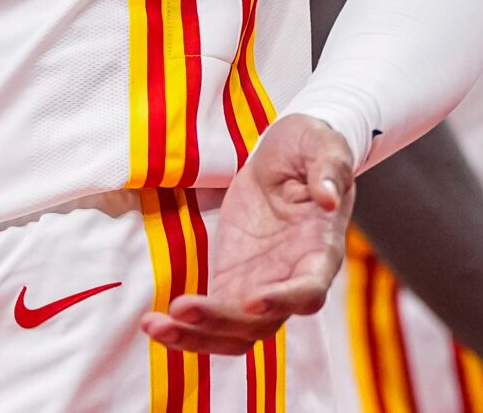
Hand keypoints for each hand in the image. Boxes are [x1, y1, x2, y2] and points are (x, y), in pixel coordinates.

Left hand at [141, 113, 353, 354]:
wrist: (287, 157)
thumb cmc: (310, 149)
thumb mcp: (323, 146)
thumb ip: (329, 169)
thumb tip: (329, 197)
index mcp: (319, 252)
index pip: (308, 290)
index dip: (283, 300)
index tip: (253, 301)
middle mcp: (292, 281)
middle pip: (263, 324)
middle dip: (222, 324)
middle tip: (182, 310)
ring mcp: (261, 286)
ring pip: (234, 332)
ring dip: (196, 337)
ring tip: (155, 326)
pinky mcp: (233, 281)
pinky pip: (212, 318)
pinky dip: (185, 326)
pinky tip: (153, 323)